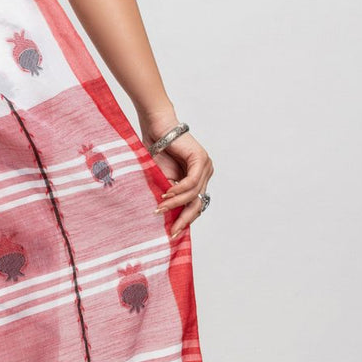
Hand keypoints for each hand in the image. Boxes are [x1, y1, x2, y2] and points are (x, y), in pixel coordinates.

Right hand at [143, 124, 212, 240]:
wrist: (156, 128)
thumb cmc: (156, 151)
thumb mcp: (162, 180)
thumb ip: (169, 195)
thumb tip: (167, 216)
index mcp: (198, 180)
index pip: (195, 205)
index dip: (184, 220)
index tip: (172, 233)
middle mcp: (205, 174)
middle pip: (198, 203)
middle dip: (184, 219)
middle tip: (172, 231)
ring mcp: (205, 166)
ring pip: (194, 194)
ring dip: (176, 203)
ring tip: (161, 209)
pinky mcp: (201, 159)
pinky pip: (192, 182)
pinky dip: (179, 190)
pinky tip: (167, 195)